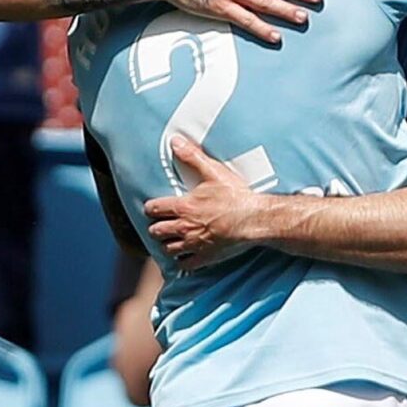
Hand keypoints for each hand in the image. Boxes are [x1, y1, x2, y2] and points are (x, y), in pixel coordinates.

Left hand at [143, 136, 263, 270]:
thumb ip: (193, 157)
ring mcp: (194, 244)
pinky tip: (184, 256)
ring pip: (168, 249)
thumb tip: (175, 142)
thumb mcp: (214, 172)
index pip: (154, 209)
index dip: (151, 208)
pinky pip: (184, 264)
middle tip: (161, 223)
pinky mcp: (205, 257)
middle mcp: (184, 228)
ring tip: (171, 239)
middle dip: (156, 227)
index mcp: (183, 207)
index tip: (155, 207)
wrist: (255, 219)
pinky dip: (181, 261)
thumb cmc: (235, 196)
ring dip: (167, 244)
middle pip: (156, 232)